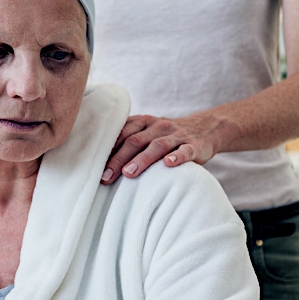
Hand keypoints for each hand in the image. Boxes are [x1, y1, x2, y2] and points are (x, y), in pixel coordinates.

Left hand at [101, 113, 224, 183]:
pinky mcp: (195, 145)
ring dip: (142, 159)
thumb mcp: (145, 134)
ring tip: (129, 173)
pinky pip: (185, 150)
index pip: (121, 134)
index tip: (93, 167)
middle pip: (135, 141)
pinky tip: (168, 164)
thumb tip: (97, 163)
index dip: (107, 150)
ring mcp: (176, 135)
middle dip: (118, 159)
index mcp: (142, 122)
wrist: (205, 128)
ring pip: (157, 145)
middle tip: (106, 177)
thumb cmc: (165, 137)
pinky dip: (177, 156)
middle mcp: (158, 126)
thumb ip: (125, 142)